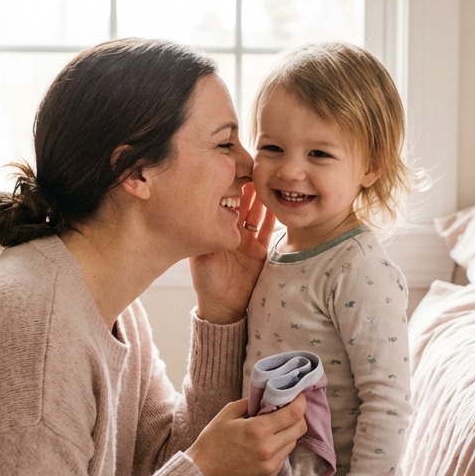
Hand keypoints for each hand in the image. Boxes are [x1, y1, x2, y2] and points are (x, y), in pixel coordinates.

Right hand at [186, 393, 306, 475]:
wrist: (203, 473)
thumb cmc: (212, 441)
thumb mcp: (227, 413)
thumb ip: (251, 402)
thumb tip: (268, 397)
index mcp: (258, 430)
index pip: (294, 413)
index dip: (300, 402)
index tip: (298, 396)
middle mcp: (269, 448)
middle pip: (300, 428)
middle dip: (297, 416)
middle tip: (288, 411)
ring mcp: (271, 464)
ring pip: (293, 442)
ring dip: (288, 432)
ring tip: (273, 428)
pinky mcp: (270, 475)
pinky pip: (284, 456)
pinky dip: (279, 447)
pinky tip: (265, 445)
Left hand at [191, 184, 276, 323]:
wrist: (223, 306)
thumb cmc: (207, 282)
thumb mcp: (200, 255)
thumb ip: (204, 236)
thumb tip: (199, 213)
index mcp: (216, 230)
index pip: (222, 204)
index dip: (227, 188)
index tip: (230, 171)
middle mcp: (232, 232)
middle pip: (241, 204)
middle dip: (245, 186)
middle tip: (250, 169)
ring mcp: (248, 240)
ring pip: (255, 213)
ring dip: (260, 198)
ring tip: (264, 180)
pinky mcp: (260, 250)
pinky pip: (268, 230)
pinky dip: (272, 216)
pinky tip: (276, 201)